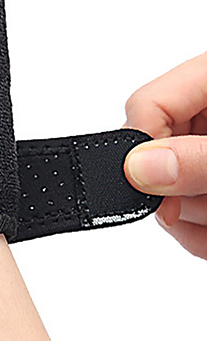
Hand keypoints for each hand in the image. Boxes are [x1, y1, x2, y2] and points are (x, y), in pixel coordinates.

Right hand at [124, 51, 206, 258]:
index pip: (147, 106)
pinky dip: (200, 234)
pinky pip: (189, 211)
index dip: (142, 153)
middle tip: (201, 215)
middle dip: (173, 198)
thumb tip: (139, 168)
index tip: (159, 199)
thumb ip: (202, 158)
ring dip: (193, 223)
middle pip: (154, 154)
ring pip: (168, 190)